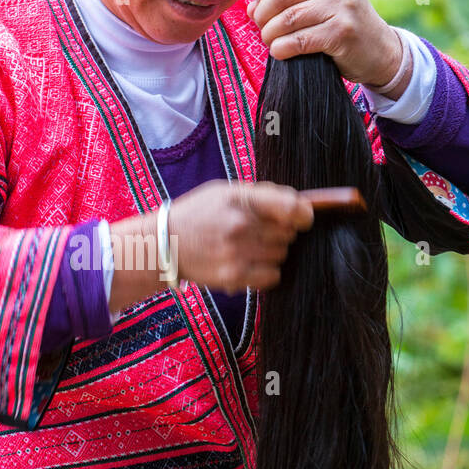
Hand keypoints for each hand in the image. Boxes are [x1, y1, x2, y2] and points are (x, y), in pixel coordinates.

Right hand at [168, 180, 315, 294]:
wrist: (165, 244)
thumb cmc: (198, 214)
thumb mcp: (225, 191)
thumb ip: (262, 195)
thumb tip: (302, 205)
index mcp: (240, 198)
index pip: (291, 206)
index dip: (303, 214)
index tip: (301, 218)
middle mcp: (240, 225)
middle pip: (289, 233)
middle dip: (281, 232)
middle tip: (260, 232)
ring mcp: (237, 252)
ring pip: (282, 255)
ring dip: (273, 252)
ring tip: (250, 247)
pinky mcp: (234, 276)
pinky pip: (273, 276)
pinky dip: (267, 271)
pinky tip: (250, 264)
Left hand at [245, 0, 404, 90]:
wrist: (381, 50)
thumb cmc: (342, 23)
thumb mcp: (321, 0)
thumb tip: (251, 6)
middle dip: (263, 13)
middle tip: (262, 26)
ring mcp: (342, 5)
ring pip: (287, 18)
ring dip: (269, 34)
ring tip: (270, 40)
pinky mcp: (341, 32)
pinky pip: (298, 40)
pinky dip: (281, 48)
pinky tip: (280, 52)